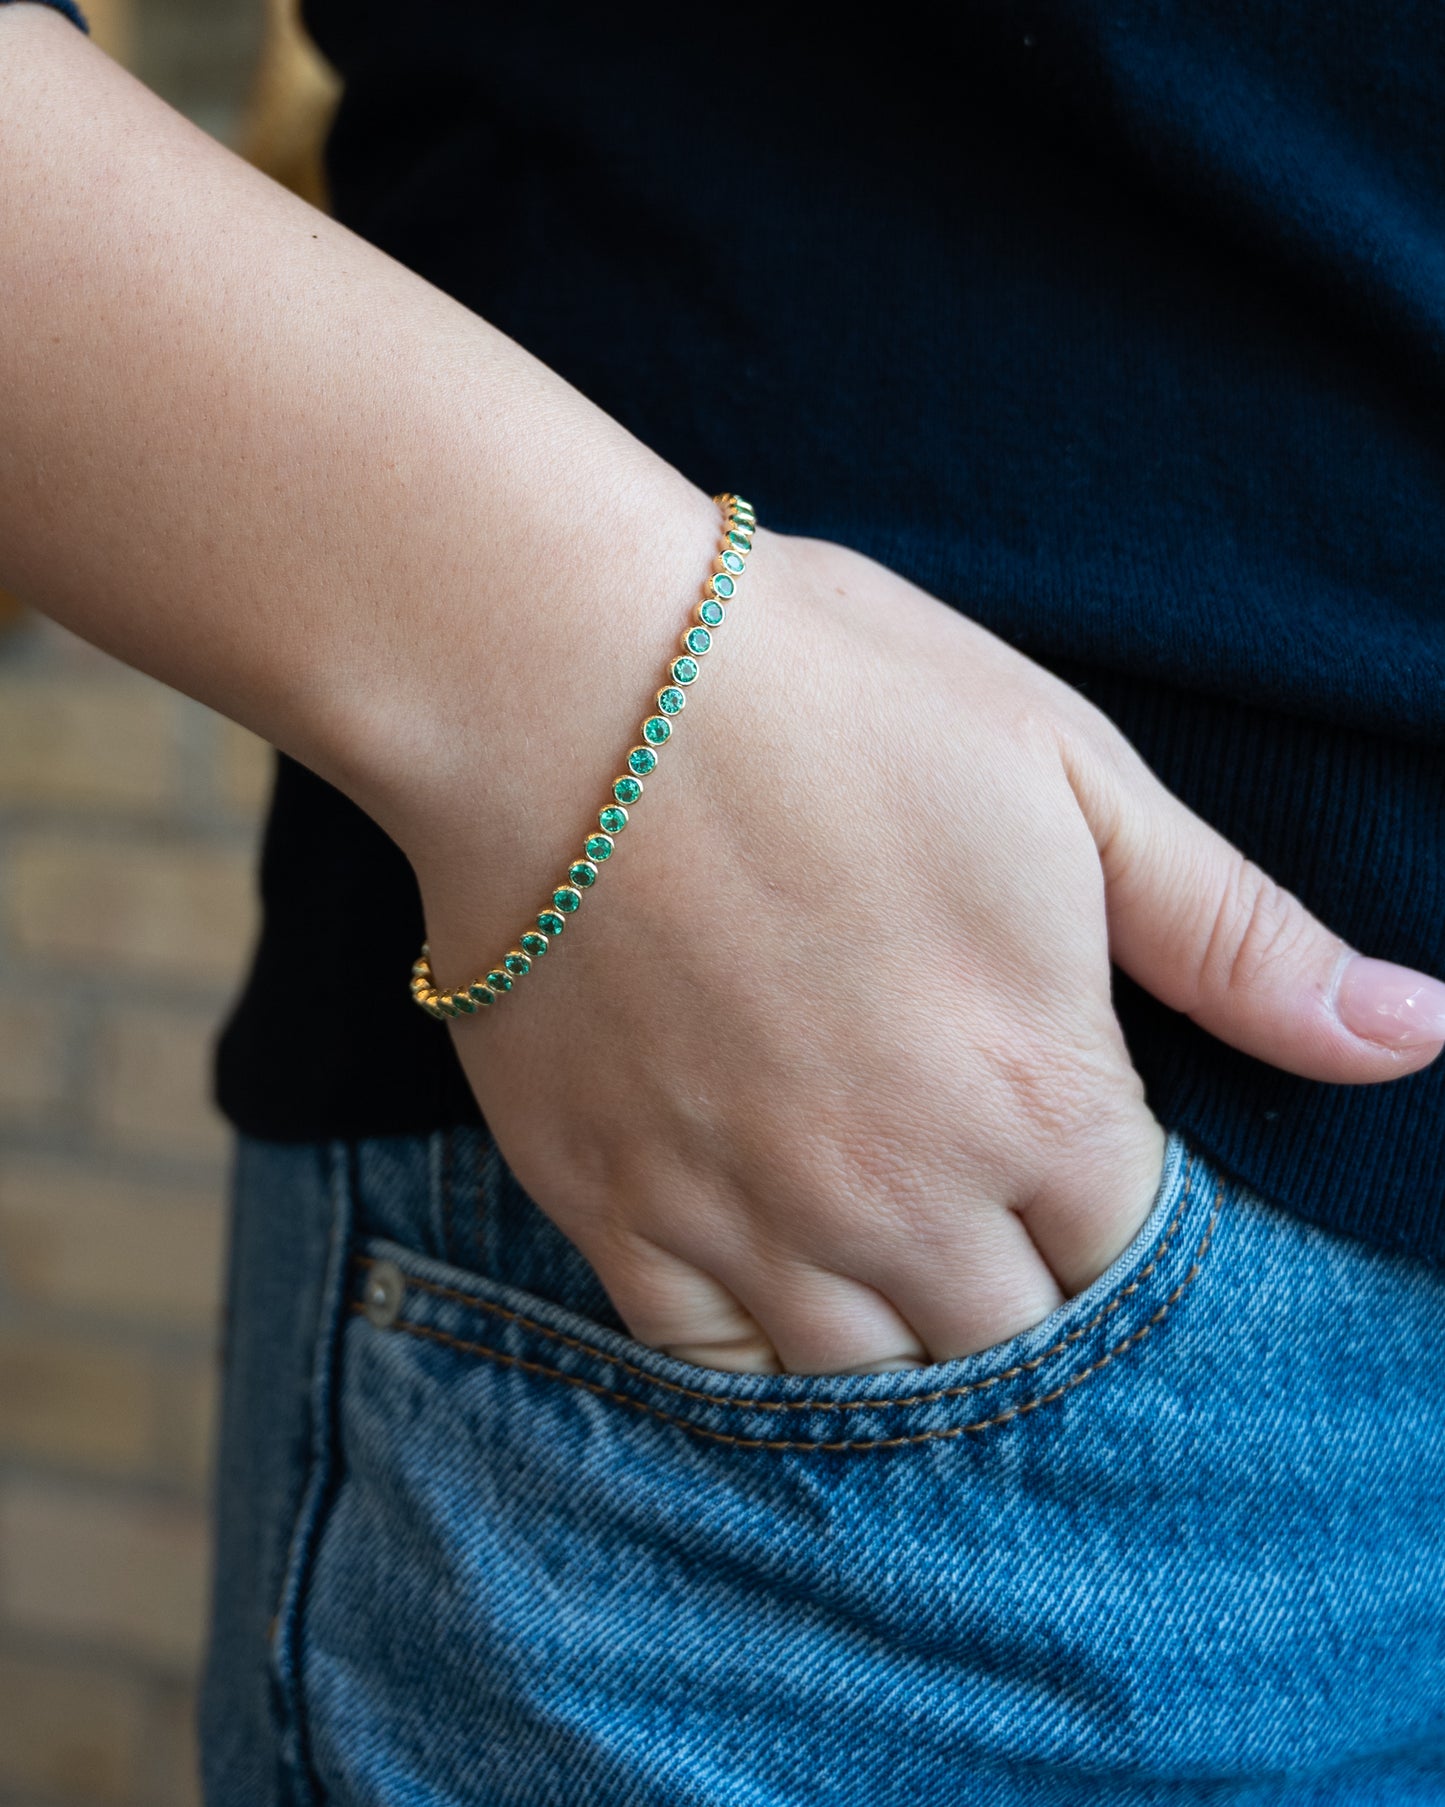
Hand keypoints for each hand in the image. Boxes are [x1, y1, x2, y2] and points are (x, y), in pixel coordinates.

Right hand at [406, 527, 1443, 1374]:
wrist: (565, 679)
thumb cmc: (832, 698)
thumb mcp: (1070, 778)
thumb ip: (1239, 939)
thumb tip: (1419, 1032)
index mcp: (1037, 1092)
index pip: (1131, 1251)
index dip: (1115, 1205)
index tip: (1074, 1147)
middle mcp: (901, 1194)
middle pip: (1011, 1337)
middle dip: (1022, 1281)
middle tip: (980, 1194)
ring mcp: (746, 1218)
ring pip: (870, 1375)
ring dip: (901, 1329)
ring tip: (887, 1246)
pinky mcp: (612, 1210)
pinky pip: (710, 1361)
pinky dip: (760, 1347)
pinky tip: (772, 1277)